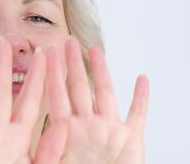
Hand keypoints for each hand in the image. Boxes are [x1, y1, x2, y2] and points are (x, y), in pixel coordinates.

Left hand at [37, 37, 149, 163]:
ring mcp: (109, 131)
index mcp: (67, 132)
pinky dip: (142, 98)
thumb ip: (49, 148)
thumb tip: (52, 124)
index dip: (52, 73)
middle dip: (73, 64)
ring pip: (105, 94)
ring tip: (96, 50)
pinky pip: (138, 115)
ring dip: (102, 72)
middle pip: (79, 88)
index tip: (47, 53)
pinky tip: (142, 79)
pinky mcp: (131, 140)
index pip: (57, 95)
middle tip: (68, 42)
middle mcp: (87, 126)